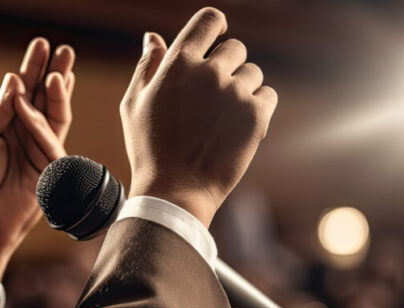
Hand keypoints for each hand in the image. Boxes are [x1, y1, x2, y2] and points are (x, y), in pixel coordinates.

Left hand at [0, 38, 75, 279]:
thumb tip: (14, 81)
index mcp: (5, 123)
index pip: (22, 90)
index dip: (32, 68)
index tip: (41, 45)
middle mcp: (24, 133)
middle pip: (43, 98)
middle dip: (54, 73)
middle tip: (64, 50)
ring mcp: (39, 149)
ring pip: (55, 114)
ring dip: (59, 91)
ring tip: (62, 68)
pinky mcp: (49, 166)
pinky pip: (50, 137)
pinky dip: (43, 118)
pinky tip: (40, 96)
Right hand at [119, 8, 277, 227]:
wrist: (176, 191)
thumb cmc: (149, 150)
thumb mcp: (134, 105)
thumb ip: (146, 66)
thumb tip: (154, 37)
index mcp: (178, 64)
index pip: (208, 20)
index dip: (216, 25)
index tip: (218, 35)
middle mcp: (209, 72)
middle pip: (235, 48)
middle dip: (226, 67)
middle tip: (211, 98)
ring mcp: (235, 93)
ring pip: (252, 73)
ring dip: (242, 88)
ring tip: (221, 118)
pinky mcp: (256, 116)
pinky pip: (268, 95)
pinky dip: (258, 107)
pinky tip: (237, 126)